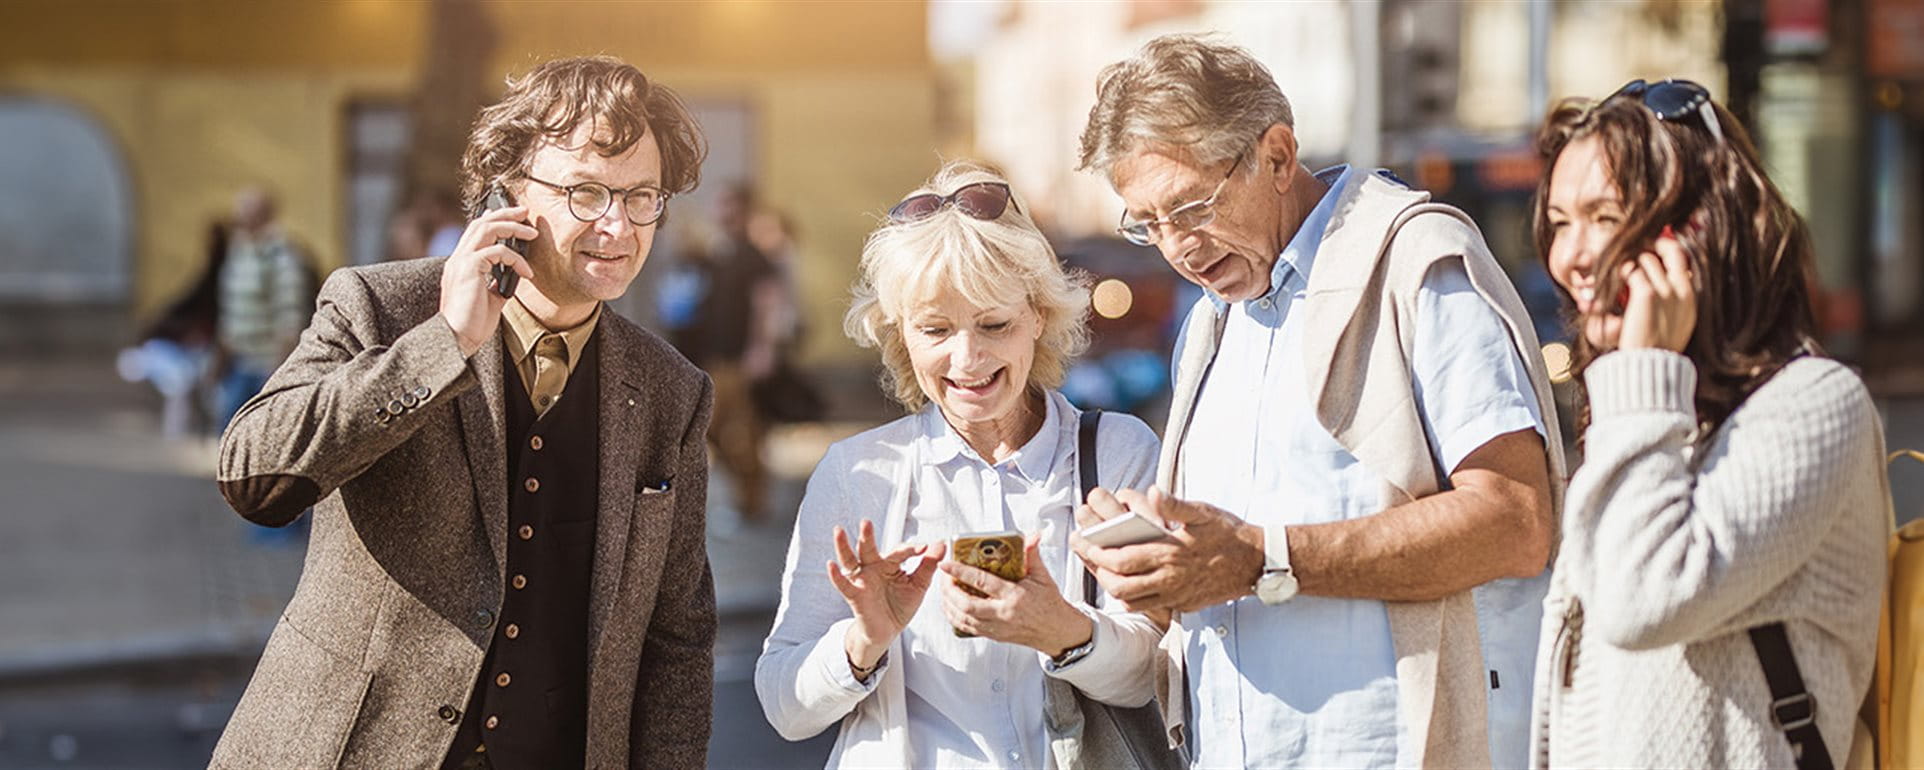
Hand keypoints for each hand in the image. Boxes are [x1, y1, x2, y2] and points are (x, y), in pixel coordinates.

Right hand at [439, 206, 536, 356]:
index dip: (493, 218)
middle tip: (525, 212)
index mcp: (461, 264)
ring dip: (512, 227)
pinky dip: (515, 259)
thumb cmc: (472, 323)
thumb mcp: (490, 298)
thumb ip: (498, 282)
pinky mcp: (468, 268)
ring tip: (532, 232)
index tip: (513, 216)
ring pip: (487, 228)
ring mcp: (461, 262)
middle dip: (505, 213)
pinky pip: (496, 251)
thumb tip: (513, 275)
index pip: (475, 231)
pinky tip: (526, 272)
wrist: (457, 338)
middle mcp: (458, 259)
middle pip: (481, 222)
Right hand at [827, 520, 945, 671]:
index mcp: (889, 564)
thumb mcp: (918, 585)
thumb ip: (928, 565)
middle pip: (868, 548)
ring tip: (839, 531)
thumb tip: (941, 543)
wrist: (887, 631)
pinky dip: (836, 576)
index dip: (911, 549)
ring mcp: (862, 580)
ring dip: (843, 546)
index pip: (899, 551)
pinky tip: (831, 565)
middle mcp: (872, 568)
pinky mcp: (854, 595)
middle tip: (866, 522)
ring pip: (850, 560)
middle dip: (866, 535)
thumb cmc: (900, 605)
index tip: (925, 548)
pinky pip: (843, 584)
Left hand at [940, 534, 1092, 657]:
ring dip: (949, 605)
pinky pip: (968, 628)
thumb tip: (1031, 536)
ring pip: (964, 619)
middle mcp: (1003, 613)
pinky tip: (951, 607)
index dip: (960, 572)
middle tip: (944, 578)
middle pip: (967, 605)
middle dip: (949, 591)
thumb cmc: (1050, 605)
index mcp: (1015, 596)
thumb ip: (1032, 555)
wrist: (1057, 631)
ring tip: (944, 590)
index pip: (982, 582)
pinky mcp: (994, 636)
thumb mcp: (1043, 576)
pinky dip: (955, 617)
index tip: (947, 564)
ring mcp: (997, 627)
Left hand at [1070, 486, 1264, 613]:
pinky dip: (1133, 598)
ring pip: (1132, 602)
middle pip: (1120, 586)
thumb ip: (1175, 504)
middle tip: (1088, 557)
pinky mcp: (1184, 605)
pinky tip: (1129, 582)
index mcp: (1171, 554)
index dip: (1098, 554)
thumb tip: (1152, 492)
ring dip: (1113, 588)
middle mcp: (1171, 580)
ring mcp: (1177, 596)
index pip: (1123, 560)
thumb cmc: (1229, 534)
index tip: (1085, 543)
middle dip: (1098, 572)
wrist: (1257, 563)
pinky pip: (1150, 608)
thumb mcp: (1203, 512)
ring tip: (1103, 571)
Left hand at [1584, 228, 1695, 352]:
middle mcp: (1682, 290)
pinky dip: (1621, 271)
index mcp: (1691, 297)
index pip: (1685, 261)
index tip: (1658, 245)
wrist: (1649, 365)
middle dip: (1655, 244)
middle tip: (1640, 245)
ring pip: (1647, 258)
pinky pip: (1631, 269)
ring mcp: (1665, 290)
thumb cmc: (1658, 348)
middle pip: (1671, 250)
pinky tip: (1614, 278)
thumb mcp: (1679, 323)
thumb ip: (1678, 302)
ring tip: (1622, 270)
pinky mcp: (1646, 293)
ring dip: (1633, 261)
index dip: (1670, 249)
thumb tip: (1675, 282)